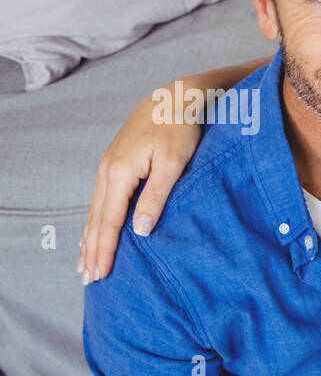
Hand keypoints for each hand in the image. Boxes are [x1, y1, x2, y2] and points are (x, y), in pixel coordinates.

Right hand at [78, 87, 201, 283]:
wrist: (175, 96)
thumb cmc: (179, 128)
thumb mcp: (173, 163)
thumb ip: (157, 196)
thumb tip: (139, 231)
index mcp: (120, 172)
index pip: (108, 220)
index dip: (103, 249)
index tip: (100, 274)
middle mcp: (107, 170)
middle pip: (96, 218)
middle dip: (91, 250)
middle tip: (89, 279)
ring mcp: (108, 165)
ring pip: (95, 209)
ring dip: (89, 237)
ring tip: (85, 263)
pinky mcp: (115, 163)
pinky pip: (100, 198)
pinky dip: (95, 220)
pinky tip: (94, 231)